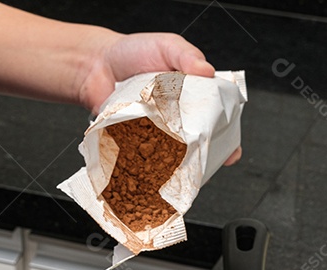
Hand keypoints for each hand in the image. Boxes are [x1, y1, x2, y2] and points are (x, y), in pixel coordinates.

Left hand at [80, 31, 241, 164]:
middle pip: (198, 142)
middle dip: (204, 156)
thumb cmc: (134, 52)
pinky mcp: (136, 140)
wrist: (96, 64)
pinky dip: (150, 163)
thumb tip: (206, 69)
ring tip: (180, 167)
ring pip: (173, 154)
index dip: (227, 136)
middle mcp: (177, 116)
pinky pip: (146, 155)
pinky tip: (154, 166)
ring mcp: (157, 131)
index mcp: (193, 95)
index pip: (217, 118)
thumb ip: (187, 55)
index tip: (230, 149)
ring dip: (177, 163)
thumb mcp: (167, 45)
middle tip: (205, 159)